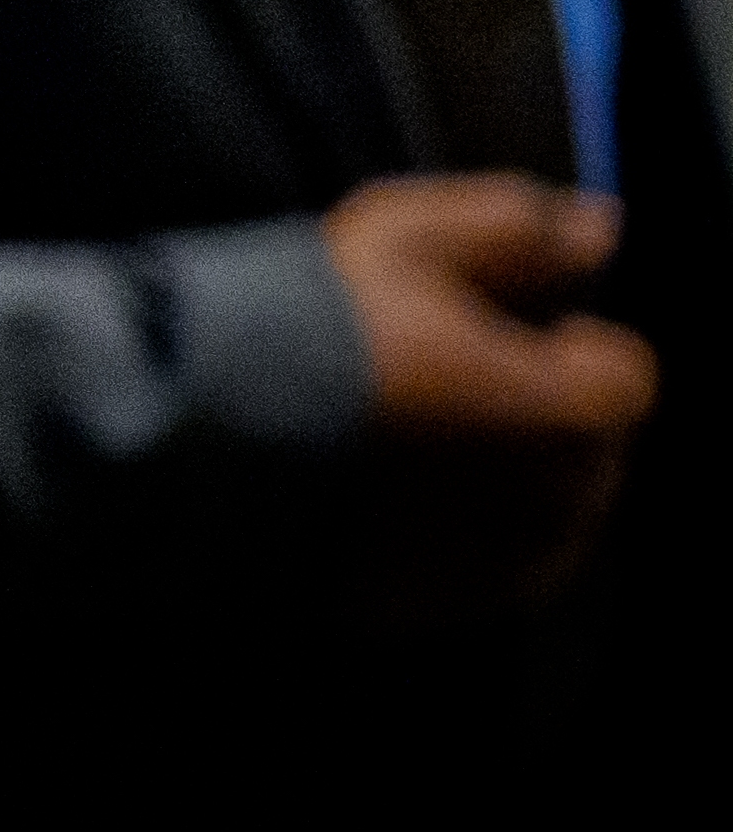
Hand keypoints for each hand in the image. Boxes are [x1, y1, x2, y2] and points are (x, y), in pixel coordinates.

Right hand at [325, 173, 653, 614]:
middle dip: (531, 408)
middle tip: (436, 369)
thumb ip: (520, 227)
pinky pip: (466, 562)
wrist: (208, 439)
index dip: (561, 335)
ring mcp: (497, 567)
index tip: (491, 319)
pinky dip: (440, 529)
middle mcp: (561, 505)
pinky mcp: (431, 605)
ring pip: (529, 510)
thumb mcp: (412, 235)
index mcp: (576, 414)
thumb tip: (600, 226)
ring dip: (492, 473)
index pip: (623, 370)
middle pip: (580, 448)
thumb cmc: (319, 327)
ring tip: (398, 431)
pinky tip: (370, 487)